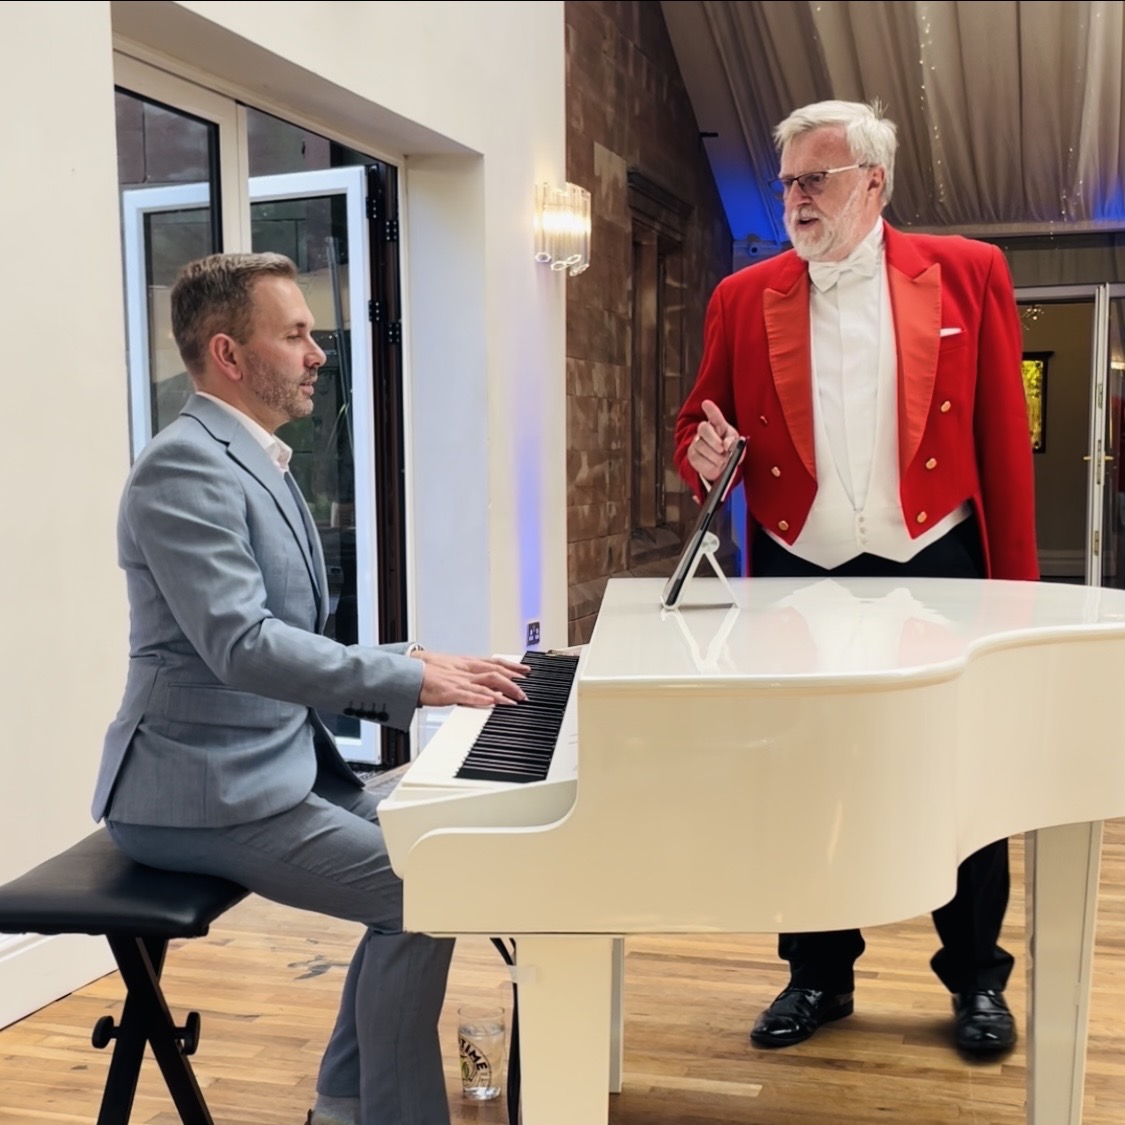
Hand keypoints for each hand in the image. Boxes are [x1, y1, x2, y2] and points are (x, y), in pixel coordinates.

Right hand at [413, 650, 529, 707]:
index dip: (512, 666)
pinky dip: (481, 698)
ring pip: (485, 683)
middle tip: (525, 692)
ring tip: (516, 700)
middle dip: (513, 682)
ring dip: (503, 691)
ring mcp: (458, 681)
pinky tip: (492, 702)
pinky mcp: (448, 692)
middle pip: (495, 672)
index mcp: (466, 663)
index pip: (494, 662)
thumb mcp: (451, 667)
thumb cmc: (427, 671)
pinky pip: (467, 695)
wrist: (407, 672)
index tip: (527, 671)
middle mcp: (465, 670)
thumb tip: (483, 678)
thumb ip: (467, 672)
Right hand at [687, 399, 742, 482]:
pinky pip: (698, 458)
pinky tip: (714, 465)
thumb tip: (726, 444)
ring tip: (722, 461)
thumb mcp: (736, 447)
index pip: (715, 416)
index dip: (710, 410)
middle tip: (722, 449)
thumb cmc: (729, 453)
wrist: (721, 467)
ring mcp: (697, 442)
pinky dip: (709, 464)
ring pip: (701, 445)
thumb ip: (734, 443)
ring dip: (714, 456)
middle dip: (713, 439)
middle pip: (703, 428)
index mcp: (719, 426)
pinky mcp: (692, 454)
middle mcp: (706, 431)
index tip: (706, 403)